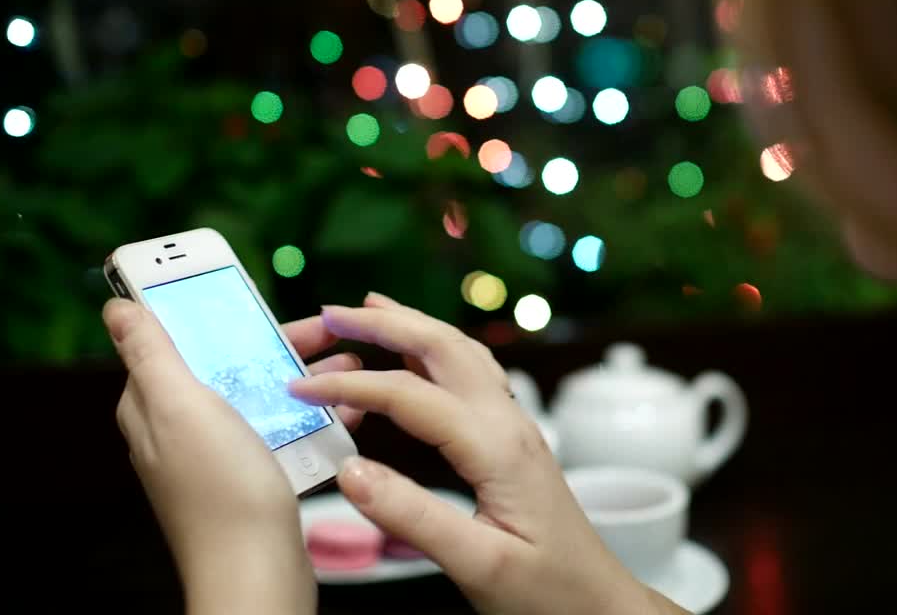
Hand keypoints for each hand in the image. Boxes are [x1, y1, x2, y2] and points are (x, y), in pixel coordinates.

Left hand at [102, 299, 361, 614]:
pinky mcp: (255, 477)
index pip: (174, 339)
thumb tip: (117, 306)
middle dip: (275, 340)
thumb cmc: (219, 492)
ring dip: (306, 374)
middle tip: (325, 325)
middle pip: (229, 363)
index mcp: (156, 405)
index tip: (238, 284)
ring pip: (264, 395)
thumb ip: (151, 354)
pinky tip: (349, 408)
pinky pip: (286, 430)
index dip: (204, 308)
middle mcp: (184, 428)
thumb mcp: (180, 408)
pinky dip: (316, 414)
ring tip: (350, 362)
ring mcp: (221, 454)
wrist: (257, 573)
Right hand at [288, 293, 686, 614]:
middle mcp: (507, 422)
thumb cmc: (549, 589)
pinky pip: (469, 374)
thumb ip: (415, 517)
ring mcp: (512, 425)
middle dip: (382, 322)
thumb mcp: (479, 565)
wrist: (598, 602)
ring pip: (459, 352)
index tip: (298, 387)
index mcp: (497, 447)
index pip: (411, 394)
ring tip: (364, 311)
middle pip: (442, 347)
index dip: (351, 384)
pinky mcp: (510, 438)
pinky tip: (415, 353)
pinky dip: (432, 350)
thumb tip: (349, 471)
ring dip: (410, 326)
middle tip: (327, 313)